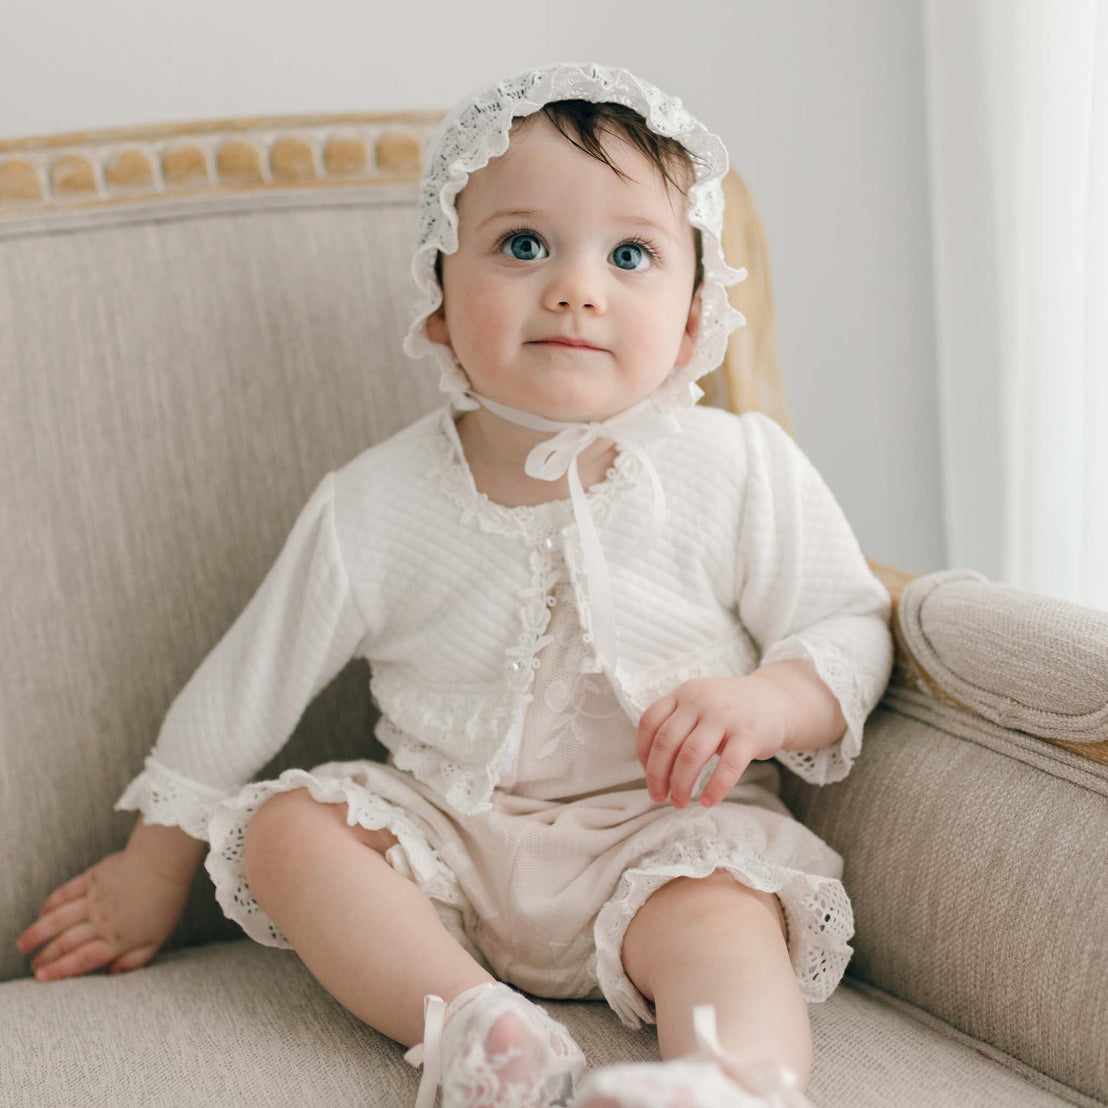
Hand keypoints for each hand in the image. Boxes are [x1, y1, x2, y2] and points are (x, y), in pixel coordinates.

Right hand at [14, 849, 191, 981]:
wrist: (165, 863)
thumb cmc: (166, 901)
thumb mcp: (158, 937)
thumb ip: (136, 959)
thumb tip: (113, 973)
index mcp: (117, 939)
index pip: (82, 960)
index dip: (60, 970)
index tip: (41, 978)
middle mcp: (101, 921)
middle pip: (67, 943)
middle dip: (46, 957)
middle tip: (32, 966)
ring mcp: (94, 899)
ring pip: (58, 920)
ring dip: (38, 933)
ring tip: (23, 945)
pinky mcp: (93, 878)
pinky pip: (66, 893)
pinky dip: (51, 903)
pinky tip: (43, 911)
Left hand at [636, 675, 792, 808]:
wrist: (777, 701)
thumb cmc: (730, 712)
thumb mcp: (699, 704)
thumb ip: (676, 724)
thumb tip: (651, 767)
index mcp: (684, 694)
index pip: (650, 722)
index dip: (643, 752)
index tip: (646, 772)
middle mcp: (701, 701)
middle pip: (667, 742)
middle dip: (657, 775)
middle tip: (659, 796)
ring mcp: (726, 716)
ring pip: (691, 756)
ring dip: (680, 785)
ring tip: (679, 802)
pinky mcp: (750, 734)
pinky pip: (728, 766)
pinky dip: (715, 788)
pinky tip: (708, 802)